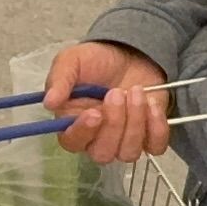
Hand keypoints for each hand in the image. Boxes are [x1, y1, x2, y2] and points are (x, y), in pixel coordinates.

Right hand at [45, 40, 171, 164]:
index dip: (84, 132)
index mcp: (73, 124)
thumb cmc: (96, 61)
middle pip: (103, 153)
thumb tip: (49, 102)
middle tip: (118, 92)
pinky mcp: (149, 137)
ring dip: (135, 122)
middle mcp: (97, 139)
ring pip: (128, 152)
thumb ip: (60, 80)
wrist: (129, 52)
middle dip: (114, 124)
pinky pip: (155, 146)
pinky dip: (157, 128)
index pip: (73, 142)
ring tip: (136, 91)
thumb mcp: (71, 61)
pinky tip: (152, 104)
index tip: (95, 113)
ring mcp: (124, 140)